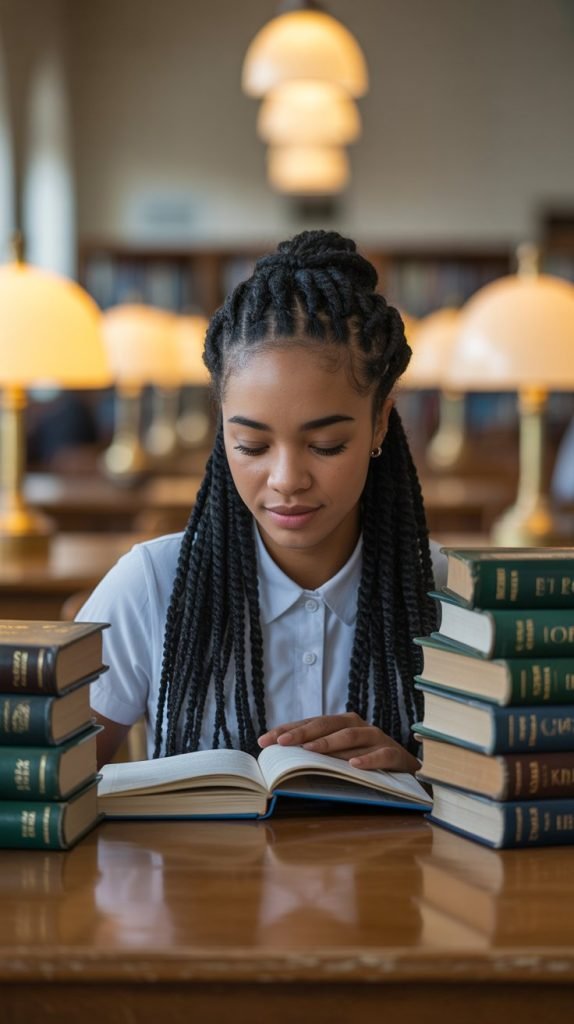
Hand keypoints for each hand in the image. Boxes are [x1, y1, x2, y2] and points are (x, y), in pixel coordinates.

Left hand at [257, 712, 419, 773]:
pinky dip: (367, 760)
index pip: (310, 723)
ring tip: (311, 750)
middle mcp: (359, 726)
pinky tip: (354, 766)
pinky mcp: (395, 754)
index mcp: (342, 724)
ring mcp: (377, 738)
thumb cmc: (366, 760)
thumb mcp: (341, 756)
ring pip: (352, 736)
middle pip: (328, 725)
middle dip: (303, 733)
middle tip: (282, 742)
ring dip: (330, 743)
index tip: (264, 740)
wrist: (407, 768)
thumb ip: (319, 754)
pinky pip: (381, 755)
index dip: (287, 730)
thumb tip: (283, 759)